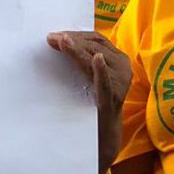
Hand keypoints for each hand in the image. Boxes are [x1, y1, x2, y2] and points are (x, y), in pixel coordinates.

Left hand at [46, 31, 131, 173]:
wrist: (102, 139)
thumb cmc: (92, 105)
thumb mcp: (89, 79)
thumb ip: (82, 62)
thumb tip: (59, 41)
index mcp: (118, 61)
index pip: (96, 40)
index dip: (76, 34)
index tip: (55, 35)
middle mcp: (122, 69)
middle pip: (95, 46)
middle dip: (72, 40)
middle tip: (51, 38)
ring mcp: (118, 85)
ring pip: (96, 59)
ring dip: (78, 49)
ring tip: (62, 42)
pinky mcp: (110, 101)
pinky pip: (106, 84)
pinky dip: (101, 71)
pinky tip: (96, 60)